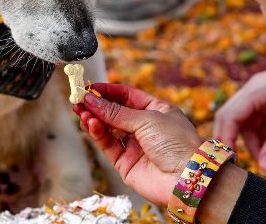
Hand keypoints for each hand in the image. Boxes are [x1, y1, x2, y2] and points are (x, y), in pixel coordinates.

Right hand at [73, 84, 201, 206]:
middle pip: (114, 112)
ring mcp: (134, 146)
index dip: (108, 91)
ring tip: (81, 111)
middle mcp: (145, 127)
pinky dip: (98, 134)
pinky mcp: (125, 163)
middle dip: (96, 106)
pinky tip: (91, 124)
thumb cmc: (177, 143)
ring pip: (108, 129)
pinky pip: (108, 145)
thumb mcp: (147, 119)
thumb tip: (93, 100)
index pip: (127, 96)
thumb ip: (117, 112)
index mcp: (156, 110)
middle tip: (79, 99)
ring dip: (93, 119)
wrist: (186, 177)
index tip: (90, 87)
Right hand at [213, 64, 265, 160]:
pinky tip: (265, 151)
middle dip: (228, 140)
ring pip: (241, 119)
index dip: (225, 138)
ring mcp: (261, 92)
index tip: (227, 159)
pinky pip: (254, 119)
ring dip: (245, 140)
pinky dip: (256, 135)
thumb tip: (262, 160)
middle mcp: (255, 88)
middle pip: (229, 116)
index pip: (229, 115)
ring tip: (257, 161)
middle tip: (231, 163)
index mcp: (259, 89)